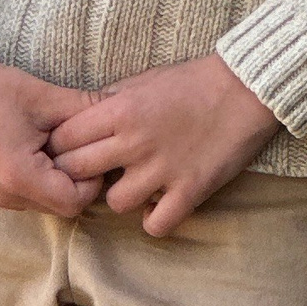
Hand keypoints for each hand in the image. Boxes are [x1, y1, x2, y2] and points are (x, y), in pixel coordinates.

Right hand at [0, 55, 100, 217]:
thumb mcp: (45, 96)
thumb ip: (88, 111)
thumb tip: (124, 113)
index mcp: (17, 175)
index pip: (74, 202)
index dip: (89, 181)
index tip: (86, 152)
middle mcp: (0, 194)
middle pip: (57, 206)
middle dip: (71, 180)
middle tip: (70, 146)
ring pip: (38, 203)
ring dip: (50, 181)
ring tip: (46, 145)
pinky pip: (17, 196)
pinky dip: (30, 179)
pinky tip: (26, 149)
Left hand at [48, 55, 281, 236]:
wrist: (246, 89)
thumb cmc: (192, 82)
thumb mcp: (141, 81)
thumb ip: (108, 102)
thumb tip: (78, 120)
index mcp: (119, 110)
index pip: (63, 139)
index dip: (61, 148)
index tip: (69, 152)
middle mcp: (135, 141)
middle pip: (77, 172)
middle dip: (79, 175)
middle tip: (95, 174)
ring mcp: (163, 169)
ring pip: (115, 203)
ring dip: (121, 197)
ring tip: (135, 186)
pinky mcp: (191, 190)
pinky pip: (156, 224)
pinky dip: (155, 220)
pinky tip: (159, 205)